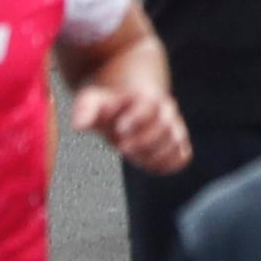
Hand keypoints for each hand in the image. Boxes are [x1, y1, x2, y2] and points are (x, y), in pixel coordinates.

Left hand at [67, 76, 190, 174]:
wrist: (129, 107)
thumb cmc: (110, 106)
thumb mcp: (93, 101)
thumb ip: (85, 110)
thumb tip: (78, 126)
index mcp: (147, 96)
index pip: (150, 107)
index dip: (135, 120)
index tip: (119, 128)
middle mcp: (166, 110)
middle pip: (164, 128)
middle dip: (142, 142)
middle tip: (122, 147)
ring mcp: (175, 127)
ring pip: (175, 144)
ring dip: (152, 155)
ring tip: (133, 156)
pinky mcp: (179, 144)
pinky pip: (182, 157)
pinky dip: (166, 164)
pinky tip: (147, 163)